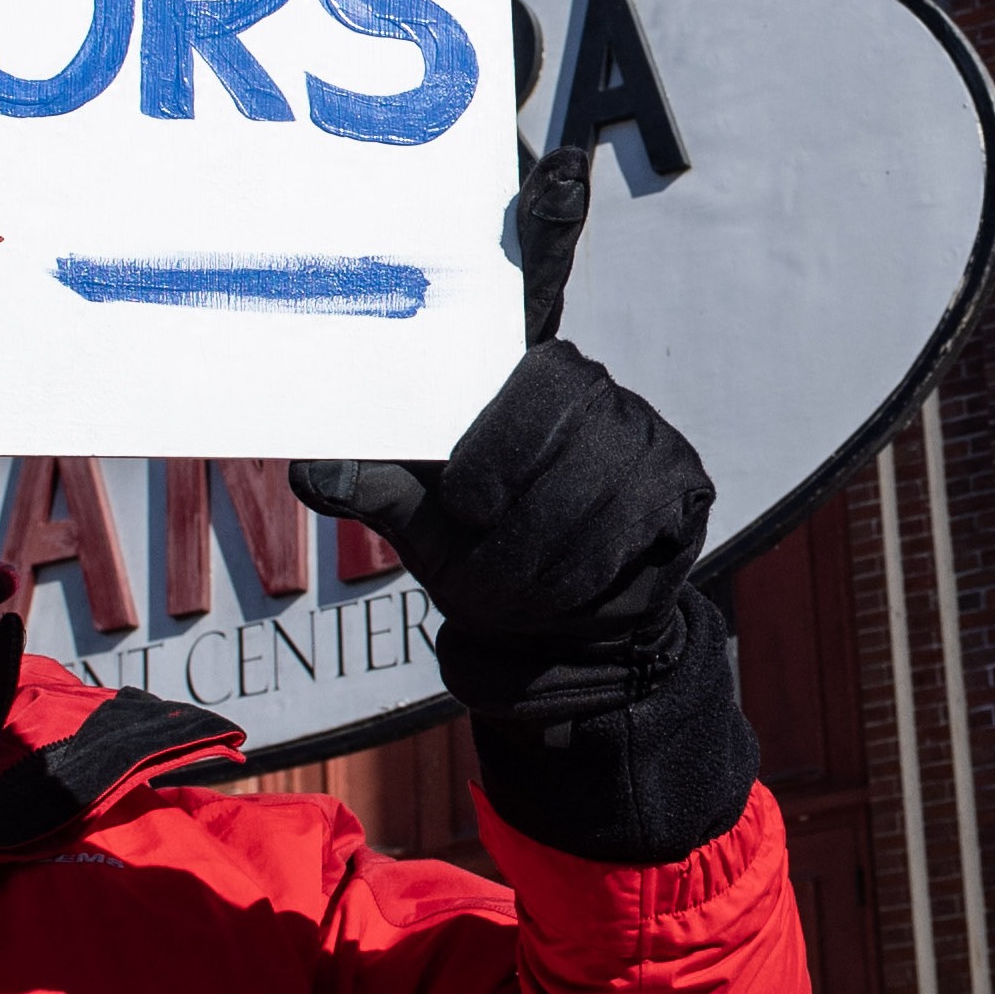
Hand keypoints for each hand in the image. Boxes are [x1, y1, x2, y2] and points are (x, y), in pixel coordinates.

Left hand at [296, 340, 744, 862]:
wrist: (562, 617)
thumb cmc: (484, 547)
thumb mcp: (424, 521)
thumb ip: (378, 489)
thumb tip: (310, 473)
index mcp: (532, 375)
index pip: (534, 389)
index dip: (496, 454)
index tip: (466, 506)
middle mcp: (603, 393)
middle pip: (566, 460)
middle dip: (510, 544)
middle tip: (476, 590)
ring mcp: (652, 440)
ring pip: (599, 513)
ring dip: (546, 576)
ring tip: (515, 604)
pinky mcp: (684, 490)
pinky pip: (638, 540)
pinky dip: (592, 587)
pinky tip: (570, 601)